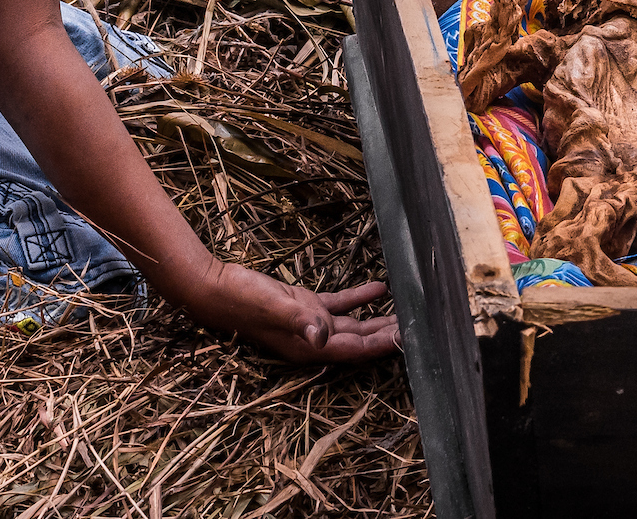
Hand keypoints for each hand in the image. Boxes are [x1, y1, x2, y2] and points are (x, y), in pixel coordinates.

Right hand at [176, 264, 399, 362]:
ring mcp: (309, 323)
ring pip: (354, 324)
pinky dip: (360, 297)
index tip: (411, 341)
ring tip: (409, 313)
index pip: (356, 350)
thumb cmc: (241, 300)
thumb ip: (299, 320)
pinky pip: (339, 304)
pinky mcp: (304, 305)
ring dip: (379, 320)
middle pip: (361, 341)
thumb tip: (323, 336)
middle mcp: (313, 339)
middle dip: (390, 336)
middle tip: (423, 328)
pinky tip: (379, 287)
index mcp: (309, 346)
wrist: (213, 288)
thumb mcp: (273, 307)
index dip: (384, 347)